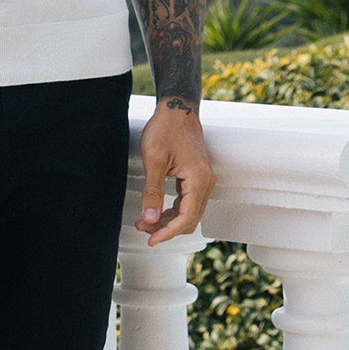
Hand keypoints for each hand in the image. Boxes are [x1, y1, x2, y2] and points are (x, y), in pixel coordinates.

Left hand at [135, 103, 213, 244]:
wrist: (177, 109)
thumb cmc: (166, 129)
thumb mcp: (154, 160)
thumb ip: (153, 192)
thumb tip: (151, 220)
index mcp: (199, 180)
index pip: (186, 219)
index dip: (167, 233)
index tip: (150, 240)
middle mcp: (206, 183)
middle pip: (189, 220)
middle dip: (166, 229)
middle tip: (142, 229)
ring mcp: (203, 181)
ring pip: (188, 213)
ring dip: (168, 221)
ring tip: (144, 222)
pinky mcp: (197, 178)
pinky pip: (187, 203)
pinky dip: (172, 211)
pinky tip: (155, 211)